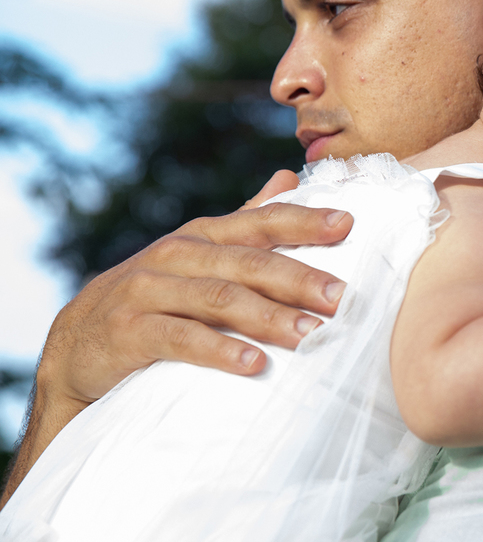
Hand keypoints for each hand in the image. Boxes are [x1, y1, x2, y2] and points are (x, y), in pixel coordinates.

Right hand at [38, 170, 353, 406]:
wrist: (75, 348)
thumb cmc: (154, 299)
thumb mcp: (197, 255)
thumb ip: (244, 220)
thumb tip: (288, 177)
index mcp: (203, 236)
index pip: (261, 222)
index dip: (305, 221)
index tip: (348, 225)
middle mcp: (178, 255)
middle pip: (249, 263)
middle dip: (300, 278)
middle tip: (343, 299)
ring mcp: (150, 291)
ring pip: (220, 299)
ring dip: (270, 317)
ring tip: (311, 335)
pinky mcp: (129, 330)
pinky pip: (181, 339)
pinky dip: (219, 350)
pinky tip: (254, 363)